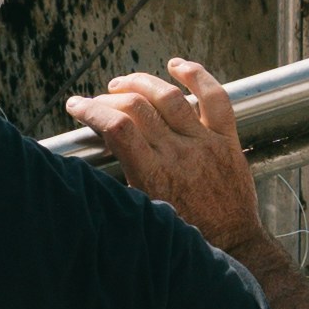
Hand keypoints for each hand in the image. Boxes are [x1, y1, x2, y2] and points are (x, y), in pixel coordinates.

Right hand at [69, 53, 275, 266]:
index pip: (117, 127)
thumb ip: (126, 176)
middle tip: (98, 100)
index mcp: (154, 175)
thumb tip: (104, 142)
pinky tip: (176, 65)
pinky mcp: (227, 139)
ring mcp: (205, 143)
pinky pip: (215, 97)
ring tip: (122, 83)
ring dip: (141, 82)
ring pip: (169, 96)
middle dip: (109, 97)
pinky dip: (196, 76)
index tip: (76, 106)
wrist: (232, 243)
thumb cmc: (184, 232)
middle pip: (137, 107)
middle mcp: (179, 154)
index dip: (91, 110)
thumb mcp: (145, 209)